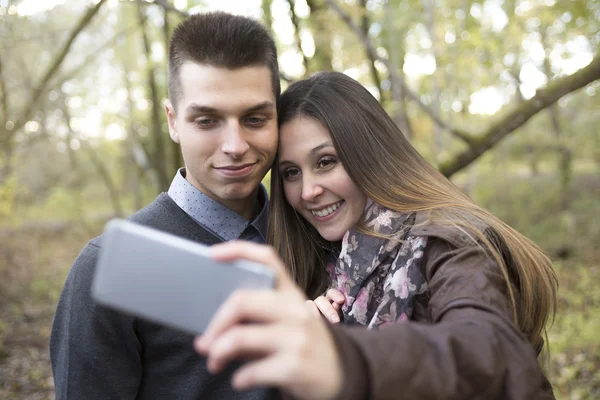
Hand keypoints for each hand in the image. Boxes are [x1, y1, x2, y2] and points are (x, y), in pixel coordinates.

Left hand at [194, 241, 342, 399]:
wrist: (342, 375)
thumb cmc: (304, 346)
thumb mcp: (286, 325)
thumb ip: (251, 324)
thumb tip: (208, 338)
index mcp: (292, 293)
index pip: (268, 259)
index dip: (238, 251)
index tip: (212, 255)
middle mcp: (295, 309)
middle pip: (242, 301)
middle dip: (215, 323)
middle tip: (204, 341)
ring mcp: (297, 337)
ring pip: (239, 337)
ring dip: (218, 352)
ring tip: (214, 362)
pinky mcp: (295, 366)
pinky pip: (251, 371)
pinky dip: (238, 378)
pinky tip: (240, 379)